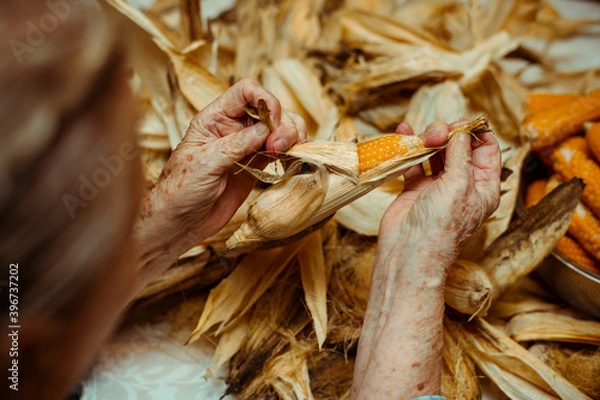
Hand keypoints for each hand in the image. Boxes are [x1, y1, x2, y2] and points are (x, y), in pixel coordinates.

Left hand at [135, 78, 306, 280]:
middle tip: (280, 147)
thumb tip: (267, 129)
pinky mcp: (256, 165)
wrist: (180, 223)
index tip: (271, 123)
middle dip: (283, 123)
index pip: (246, 91)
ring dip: (291, 136)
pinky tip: (294, 159)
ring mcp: (247, 147)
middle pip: (270, 109)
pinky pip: (280, 150)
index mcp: (214, 118)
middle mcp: (234, 128)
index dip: (265, 100)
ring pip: (280, 129)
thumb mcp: (205, 163)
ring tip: (288, 153)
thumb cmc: (180, 190)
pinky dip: (293, 151)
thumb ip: (236, 145)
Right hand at [379, 120, 501, 262]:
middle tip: (434, 134)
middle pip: (459, 147)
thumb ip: (460, 155)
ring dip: (429, 139)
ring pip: (436, 152)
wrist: (408, 252)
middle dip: (447, 134)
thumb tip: (461, 132)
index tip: (460, 123)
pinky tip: (405, 133)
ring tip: (420, 136)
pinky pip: (414, 162)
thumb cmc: (440, 227)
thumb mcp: (459, 184)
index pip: (486, 149)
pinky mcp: (416, 189)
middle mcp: (462, 185)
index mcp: (483, 187)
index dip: (475, 132)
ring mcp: (438, 187)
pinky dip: (410, 148)